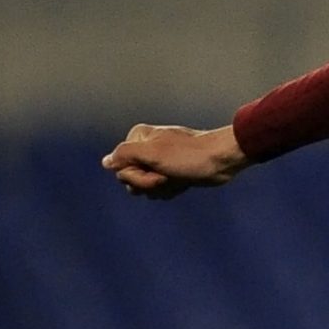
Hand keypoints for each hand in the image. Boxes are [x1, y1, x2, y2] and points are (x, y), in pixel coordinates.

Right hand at [101, 123, 248, 198]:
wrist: (222, 160)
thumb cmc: (189, 155)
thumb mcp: (153, 154)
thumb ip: (126, 155)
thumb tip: (106, 163)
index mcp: (138, 138)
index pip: (120, 168)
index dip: (136, 176)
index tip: (156, 171)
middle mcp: (145, 149)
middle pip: (131, 179)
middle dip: (150, 183)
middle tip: (168, 176)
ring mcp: (159, 162)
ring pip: (146, 187)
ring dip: (162, 188)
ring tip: (178, 178)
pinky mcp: (171, 173)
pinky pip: (161, 190)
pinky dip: (172, 190)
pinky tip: (183, 183)